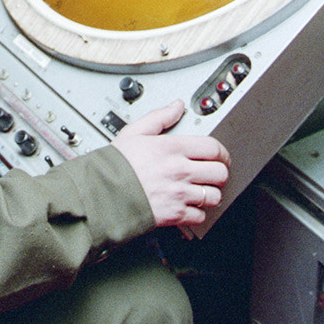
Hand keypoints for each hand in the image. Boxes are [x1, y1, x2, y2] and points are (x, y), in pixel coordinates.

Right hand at [112, 100, 229, 228]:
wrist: (102, 194)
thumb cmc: (116, 164)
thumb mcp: (135, 131)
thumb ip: (160, 117)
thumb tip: (176, 106)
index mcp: (172, 148)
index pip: (213, 148)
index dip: (221, 152)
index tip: (219, 155)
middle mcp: (180, 171)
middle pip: (220, 173)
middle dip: (219, 172)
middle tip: (213, 172)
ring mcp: (180, 194)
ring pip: (214, 196)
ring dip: (210, 193)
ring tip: (201, 189)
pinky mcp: (176, 215)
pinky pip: (200, 216)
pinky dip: (197, 213)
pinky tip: (189, 205)